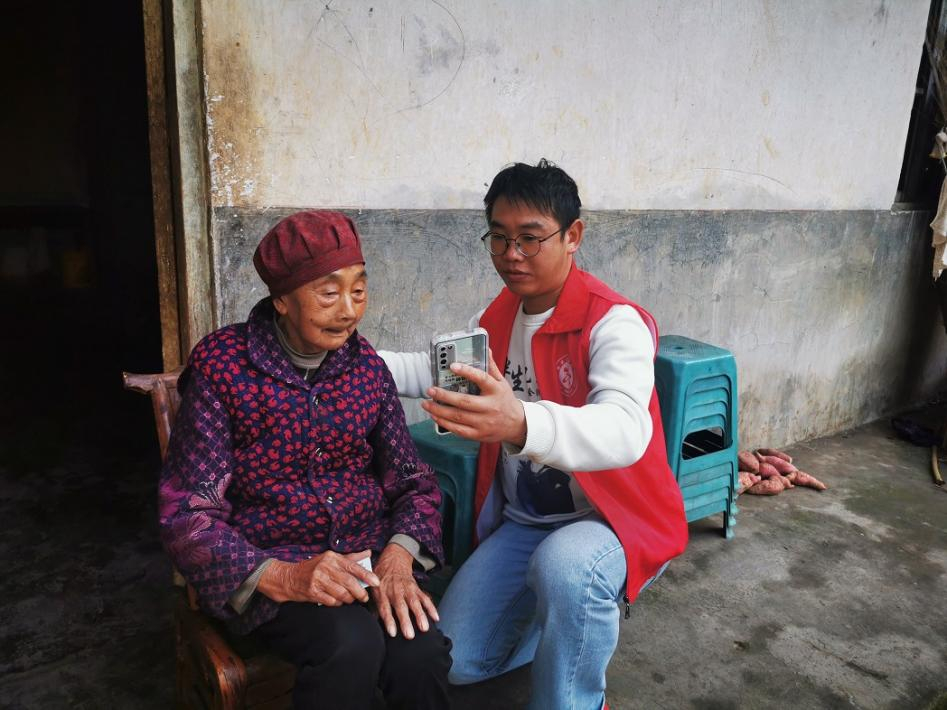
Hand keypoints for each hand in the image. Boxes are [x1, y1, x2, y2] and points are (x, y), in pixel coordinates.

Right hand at [258, 550, 379, 605]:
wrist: (289, 577)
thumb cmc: (313, 567)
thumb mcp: (330, 559)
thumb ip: (350, 558)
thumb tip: (368, 553)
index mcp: (332, 557)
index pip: (353, 567)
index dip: (367, 575)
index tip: (376, 582)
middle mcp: (325, 567)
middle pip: (349, 582)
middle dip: (360, 592)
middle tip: (365, 597)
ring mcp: (318, 580)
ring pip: (341, 593)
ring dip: (349, 599)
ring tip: (350, 599)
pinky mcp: (312, 592)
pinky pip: (331, 601)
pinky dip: (337, 603)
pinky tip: (337, 601)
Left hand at [371, 543, 438, 639]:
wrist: (393, 561)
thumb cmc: (381, 579)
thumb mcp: (373, 589)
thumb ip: (373, 606)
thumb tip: (372, 624)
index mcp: (382, 593)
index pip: (385, 608)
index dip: (389, 621)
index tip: (393, 633)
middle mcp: (395, 591)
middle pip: (401, 607)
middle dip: (406, 621)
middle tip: (409, 635)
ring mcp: (407, 589)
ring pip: (415, 603)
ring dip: (420, 615)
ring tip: (425, 628)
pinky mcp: (416, 588)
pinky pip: (425, 598)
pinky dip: (431, 608)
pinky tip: (436, 618)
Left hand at [421, 351, 526, 445]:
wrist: (516, 424)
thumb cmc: (505, 400)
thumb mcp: (501, 382)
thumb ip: (491, 367)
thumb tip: (485, 348)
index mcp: (496, 391)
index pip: (482, 379)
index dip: (467, 372)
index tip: (452, 366)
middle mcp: (490, 407)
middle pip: (464, 402)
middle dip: (444, 396)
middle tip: (430, 390)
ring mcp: (484, 422)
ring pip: (458, 417)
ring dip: (439, 410)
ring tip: (426, 404)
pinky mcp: (478, 434)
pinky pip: (459, 430)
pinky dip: (444, 423)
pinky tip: (435, 416)